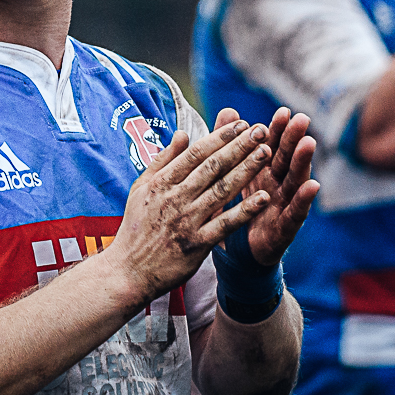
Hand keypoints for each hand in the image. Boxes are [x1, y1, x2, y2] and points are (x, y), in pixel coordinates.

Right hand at [106, 115, 275, 305]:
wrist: (128, 270)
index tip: (241, 124)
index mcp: (161, 183)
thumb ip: (162, 160)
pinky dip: (245, 211)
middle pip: (212, 167)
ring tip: (266, 153)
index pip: (196, 153)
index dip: (221, 137)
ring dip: (246, 170)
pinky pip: (225, 224)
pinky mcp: (197, 244)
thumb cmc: (136, 227)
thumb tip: (182, 134)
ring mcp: (187, 221)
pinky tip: (263, 198)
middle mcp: (175, 198)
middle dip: (239, 146)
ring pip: (221, 190)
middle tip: (262, 130)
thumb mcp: (141, 188)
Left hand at [222, 107, 318, 265]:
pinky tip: (313, 185)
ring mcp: (283, 206)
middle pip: (286, 159)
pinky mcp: (284, 229)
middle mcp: (277, 186)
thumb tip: (229, 111)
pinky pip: (295, 213)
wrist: (235, 256)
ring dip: (302, 162)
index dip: (278, 130)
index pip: (271, 147)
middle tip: (301, 118)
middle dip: (294, 138)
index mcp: (262, 172)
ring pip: (294, 181)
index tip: (283, 112)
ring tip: (308, 142)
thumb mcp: (228, 177)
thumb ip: (230, 145)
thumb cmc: (235, 211)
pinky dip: (304, 199)